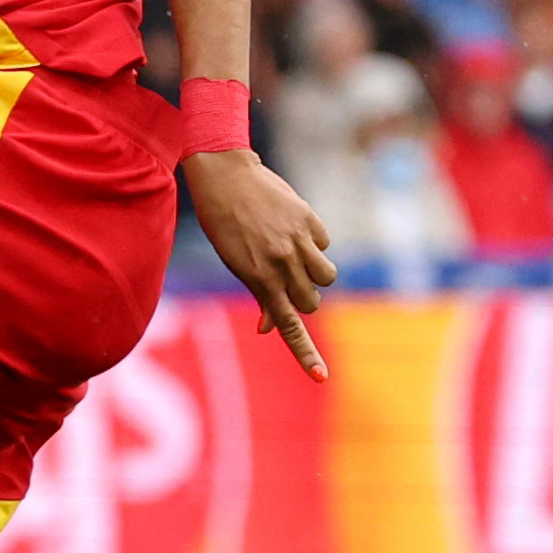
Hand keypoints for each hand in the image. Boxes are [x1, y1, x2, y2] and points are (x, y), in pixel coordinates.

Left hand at [186, 148, 336, 380]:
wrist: (226, 176)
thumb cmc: (225, 224)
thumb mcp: (236, 263)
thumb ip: (260, 295)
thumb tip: (269, 329)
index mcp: (259, 279)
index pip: (287, 325)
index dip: (305, 354)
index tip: (321, 377)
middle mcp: (281, 263)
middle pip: (311, 301)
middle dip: (304, 296)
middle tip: (285, 277)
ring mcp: (297, 241)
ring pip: (326, 276)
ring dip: (316, 272)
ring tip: (295, 254)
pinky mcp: (309, 220)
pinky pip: (324, 244)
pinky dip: (314, 242)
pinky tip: (293, 227)